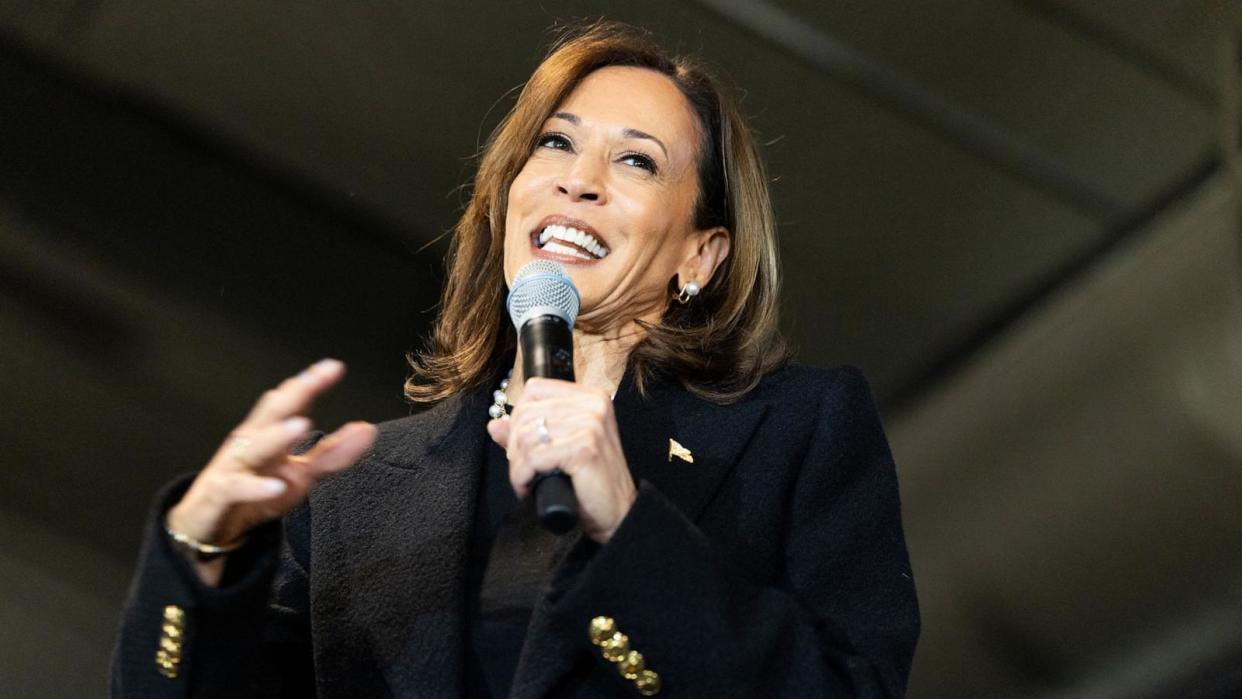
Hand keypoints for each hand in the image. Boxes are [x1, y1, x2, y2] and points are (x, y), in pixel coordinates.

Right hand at [167, 359, 375, 581]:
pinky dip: (256, 488)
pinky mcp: (220, 496)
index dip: (310, 384)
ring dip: (277, 435)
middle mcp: (249, 444)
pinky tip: (277, 487)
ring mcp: (232, 468)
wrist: (208, 527)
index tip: (333, 367)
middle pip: (271, 415)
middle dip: (293, 396)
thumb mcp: (300, 476)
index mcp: (268, 434)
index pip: (291, 404)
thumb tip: (368, 429)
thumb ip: (333, 455)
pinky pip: (237, 489)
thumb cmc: (255, 493)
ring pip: (255, 448)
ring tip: (303, 424)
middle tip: (315, 379)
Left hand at [486, 378, 636, 542]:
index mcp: (590, 397)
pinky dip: (523, 477)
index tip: (522, 445)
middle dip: (515, 447)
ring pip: (526, 437)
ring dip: (518, 466)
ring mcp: (591, 424)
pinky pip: (533, 457)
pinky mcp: (584, 448)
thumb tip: (495, 424)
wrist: (618, 512)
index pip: (535, 389)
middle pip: (526, 413)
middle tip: (523, 469)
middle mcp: (593, 404)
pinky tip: (531, 487)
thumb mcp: (560, 448)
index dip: (519, 418)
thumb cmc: (591, 481)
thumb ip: (529, 432)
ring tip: (528, 480)